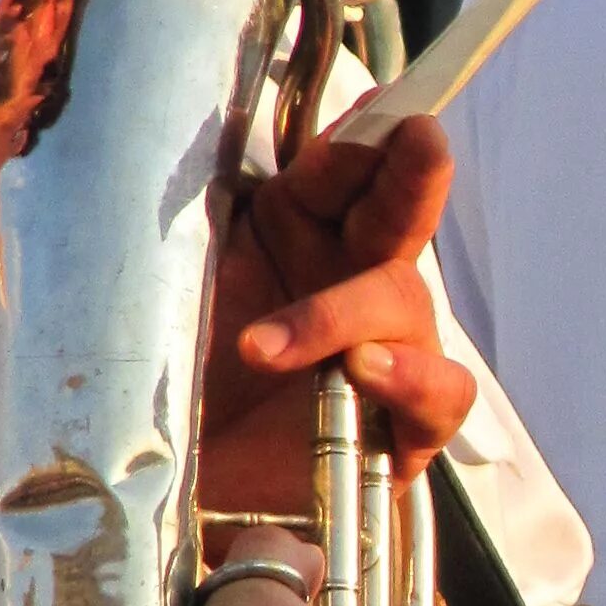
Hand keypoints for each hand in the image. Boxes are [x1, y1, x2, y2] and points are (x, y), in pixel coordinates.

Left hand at [201, 114, 475, 528]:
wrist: (164, 497)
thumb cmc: (165, 384)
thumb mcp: (166, 292)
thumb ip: (190, 228)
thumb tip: (181, 148)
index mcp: (295, 232)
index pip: (344, 168)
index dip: (366, 136)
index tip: (384, 109)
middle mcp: (348, 279)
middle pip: (401, 210)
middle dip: (414, 170)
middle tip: (419, 139)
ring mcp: (384, 348)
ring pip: (404, 300)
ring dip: (341, 313)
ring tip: (268, 347)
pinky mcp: (403, 426)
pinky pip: (441, 390)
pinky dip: (411, 378)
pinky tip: (365, 374)